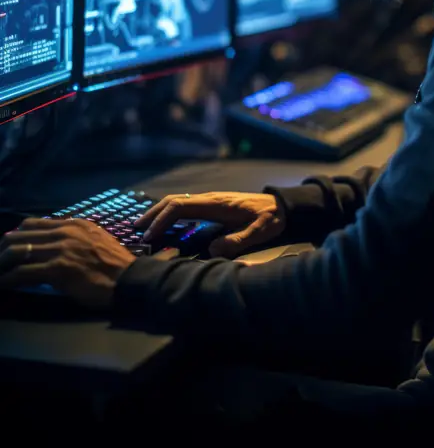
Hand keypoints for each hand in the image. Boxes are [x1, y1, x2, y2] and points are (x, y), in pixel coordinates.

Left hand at [0, 218, 134, 307]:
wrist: (129, 279)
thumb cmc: (115, 265)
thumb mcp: (95, 240)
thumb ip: (74, 238)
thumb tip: (53, 246)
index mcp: (73, 224)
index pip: (32, 224)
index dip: (15, 236)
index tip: (6, 247)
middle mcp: (64, 232)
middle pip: (19, 235)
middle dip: (2, 250)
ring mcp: (60, 249)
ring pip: (16, 252)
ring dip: (1, 265)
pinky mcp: (57, 268)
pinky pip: (23, 273)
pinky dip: (7, 280)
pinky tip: (2, 285)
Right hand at [136, 191, 285, 258]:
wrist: (283, 206)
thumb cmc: (272, 218)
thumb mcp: (260, 231)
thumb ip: (238, 240)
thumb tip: (213, 249)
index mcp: (216, 203)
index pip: (180, 206)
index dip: (162, 220)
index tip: (149, 236)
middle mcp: (210, 198)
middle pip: (174, 201)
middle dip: (153, 214)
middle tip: (135, 230)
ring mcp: (211, 200)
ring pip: (178, 202)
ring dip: (160, 213)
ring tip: (144, 228)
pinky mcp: (213, 205)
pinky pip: (186, 206)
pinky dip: (171, 214)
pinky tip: (166, 225)